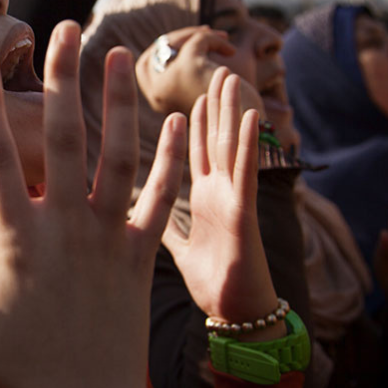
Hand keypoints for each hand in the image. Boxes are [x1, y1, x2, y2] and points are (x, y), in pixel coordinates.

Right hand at [0, 21, 186, 387]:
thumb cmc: (16, 377)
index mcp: (17, 241)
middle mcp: (66, 229)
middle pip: (65, 139)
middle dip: (62, 79)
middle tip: (66, 28)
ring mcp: (108, 242)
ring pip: (118, 159)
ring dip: (118, 104)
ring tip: (117, 54)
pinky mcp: (140, 259)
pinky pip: (159, 202)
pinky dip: (169, 162)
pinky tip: (175, 123)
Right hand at [137, 26, 264, 119]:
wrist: (253, 131)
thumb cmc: (232, 113)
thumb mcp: (203, 92)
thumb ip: (187, 72)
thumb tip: (184, 38)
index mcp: (158, 101)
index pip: (144, 65)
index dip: (162, 49)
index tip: (187, 44)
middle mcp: (158, 92)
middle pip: (155, 50)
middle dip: (178, 37)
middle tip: (204, 33)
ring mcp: (171, 80)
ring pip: (175, 41)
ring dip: (198, 34)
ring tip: (221, 38)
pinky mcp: (189, 69)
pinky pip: (198, 41)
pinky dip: (215, 40)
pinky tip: (230, 51)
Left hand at [161, 67, 283, 341]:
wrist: (235, 318)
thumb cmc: (213, 284)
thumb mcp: (180, 248)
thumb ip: (164, 228)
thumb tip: (136, 215)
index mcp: (204, 199)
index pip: (198, 151)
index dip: (197, 122)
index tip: (194, 92)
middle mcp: (219, 193)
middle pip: (217, 139)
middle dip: (217, 105)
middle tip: (217, 70)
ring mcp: (232, 199)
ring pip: (232, 146)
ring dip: (233, 111)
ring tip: (231, 78)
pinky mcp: (243, 214)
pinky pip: (245, 172)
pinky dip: (248, 143)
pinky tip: (251, 114)